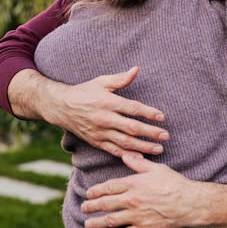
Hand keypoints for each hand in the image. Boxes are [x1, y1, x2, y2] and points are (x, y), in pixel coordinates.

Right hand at [41, 67, 168, 158]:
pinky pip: (114, 150)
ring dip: (143, 146)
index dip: (149, 113)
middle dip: (150, 132)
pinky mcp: (96, 142)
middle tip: (166, 135)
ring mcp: (100, 132)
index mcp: (108, 102)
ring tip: (159, 149)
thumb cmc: (84, 92)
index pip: (133, 108)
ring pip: (125, 142)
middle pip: (131, 128)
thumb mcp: (101, 82)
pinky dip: (127, 155)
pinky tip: (141, 158)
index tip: (162, 117)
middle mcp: (104, 119)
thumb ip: (120, 78)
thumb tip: (137, 69)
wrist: (60, 107)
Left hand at [82, 154, 204, 227]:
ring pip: (111, 220)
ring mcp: (137, 216)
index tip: (89, 193)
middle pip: (105, 204)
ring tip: (88, 224)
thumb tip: (126, 155)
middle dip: (92, 206)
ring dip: (97, 223)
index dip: (96, 191)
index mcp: (134, 184)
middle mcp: (132, 200)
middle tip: (84, 208)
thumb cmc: (175, 184)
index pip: (109, 187)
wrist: (189, 203)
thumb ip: (139, 163)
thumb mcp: (157, 169)